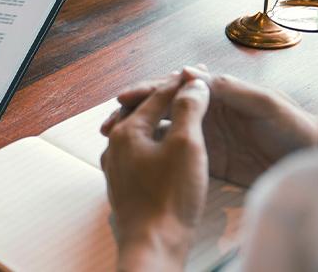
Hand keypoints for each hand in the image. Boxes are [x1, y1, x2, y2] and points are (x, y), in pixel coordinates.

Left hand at [101, 78, 209, 271]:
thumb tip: (193, 83)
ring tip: (179, 114)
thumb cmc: (170, 197)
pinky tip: (164, 147)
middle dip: (168, 98)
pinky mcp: (123, 184)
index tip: (202, 74)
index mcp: (128, 129)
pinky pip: (138, 152)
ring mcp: (116, 165)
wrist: (152, 244)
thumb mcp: (187, 146)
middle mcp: (115, 143)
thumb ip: (189, 110)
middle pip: (144, 110)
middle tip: (190, 90)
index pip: (159, 96)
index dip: (183, 83)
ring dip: (160, 120)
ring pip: (140, 131)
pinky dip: (154, 141)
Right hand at [106, 66, 317, 186]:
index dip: (146, 90)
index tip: (123, 98)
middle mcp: (202, 112)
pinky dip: (150, 156)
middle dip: (130, 113)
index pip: (172, 88)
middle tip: (108, 125)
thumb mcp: (263, 103)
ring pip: (159, 131)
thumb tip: (190, 72)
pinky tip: (132, 161)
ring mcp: (202, 136)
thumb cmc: (292, 126)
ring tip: (112, 143)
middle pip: (158, 108)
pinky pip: (171, 155)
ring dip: (135, 134)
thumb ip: (229, 88)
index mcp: (213, 94)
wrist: (310, 157)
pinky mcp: (205, 160)